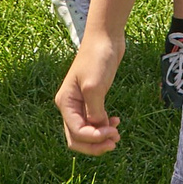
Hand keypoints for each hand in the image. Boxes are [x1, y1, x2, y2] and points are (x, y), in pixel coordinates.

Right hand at [56, 33, 123, 153]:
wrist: (106, 39)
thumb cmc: (97, 58)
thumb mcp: (94, 86)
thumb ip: (94, 111)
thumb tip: (97, 128)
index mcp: (65, 102)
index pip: (76, 132)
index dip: (94, 137)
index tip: (113, 132)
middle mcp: (69, 106)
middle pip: (77, 138)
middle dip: (94, 144)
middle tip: (114, 143)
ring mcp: (80, 104)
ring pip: (86, 132)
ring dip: (100, 138)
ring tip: (117, 134)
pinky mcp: (92, 100)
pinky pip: (94, 122)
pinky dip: (104, 126)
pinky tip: (116, 122)